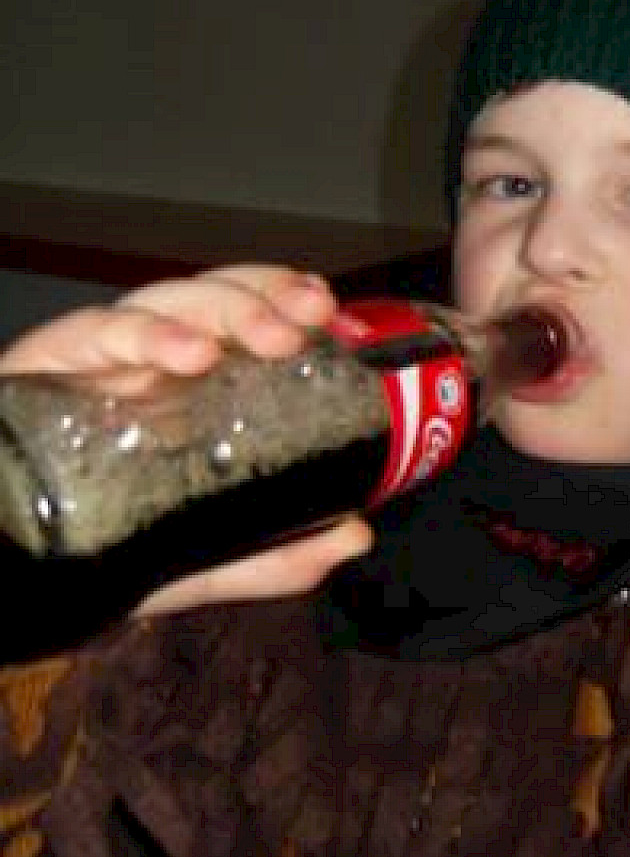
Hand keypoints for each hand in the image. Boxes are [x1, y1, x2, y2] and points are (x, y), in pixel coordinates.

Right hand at [0, 264, 373, 612]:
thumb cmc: (92, 546)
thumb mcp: (190, 560)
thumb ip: (267, 554)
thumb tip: (355, 536)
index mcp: (190, 386)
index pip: (249, 319)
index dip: (293, 302)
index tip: (341, 319)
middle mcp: (150, 359)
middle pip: (219, 297)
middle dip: (272, 296)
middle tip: (315, 318)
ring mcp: (101, 358)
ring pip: (169, 298)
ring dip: (229, 308)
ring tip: (274, 337)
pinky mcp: (47, 362)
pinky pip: (99, 331)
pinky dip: (149, 336)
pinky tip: (187, 354)